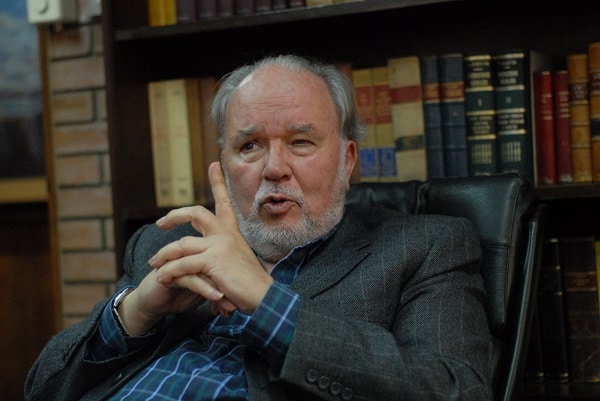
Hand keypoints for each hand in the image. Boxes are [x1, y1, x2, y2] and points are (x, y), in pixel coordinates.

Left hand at [149, 161, 273, 314]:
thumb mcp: (234, 265)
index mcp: (232, 232)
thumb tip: (206, 271)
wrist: (262, 297)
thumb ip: (219, 261)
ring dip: (163, 256)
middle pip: (195, 214)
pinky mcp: (211, 260)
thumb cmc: (249, 285)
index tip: (214, 164)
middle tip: (161, 223)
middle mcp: (225, 234)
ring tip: (153, 266)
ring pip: (180, 245)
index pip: (224, 202)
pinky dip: (169, 272)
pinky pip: (182, 264)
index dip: (218, 181)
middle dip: (175, 216)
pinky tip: (162, 279)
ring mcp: (218, 245)